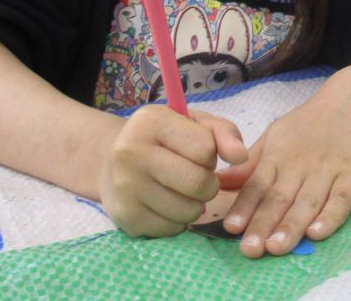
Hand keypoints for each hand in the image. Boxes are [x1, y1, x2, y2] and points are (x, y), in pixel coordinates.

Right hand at [98, 105, 246, 237]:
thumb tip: (240, 156)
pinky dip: (178, 220)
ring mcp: (126, 187)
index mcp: (151, 121)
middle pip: (199, 183)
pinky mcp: (126, 217)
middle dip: (208, 184)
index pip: (205, 148)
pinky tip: (166, 204)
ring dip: (196, 204)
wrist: (110, 160)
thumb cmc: (162, 139)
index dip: (210, 154)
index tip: (197, 152)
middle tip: (197, 177)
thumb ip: (223, 132)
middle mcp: (132, 152)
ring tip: (181, 190)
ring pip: (189, 211)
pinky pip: (173, 229)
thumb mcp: (193, 123)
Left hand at [218, 79, 350, 257]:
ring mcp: (327, 169)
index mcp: (277, 156)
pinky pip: (342, 198)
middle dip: (263, 224)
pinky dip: (330, 216)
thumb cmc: (308, 124)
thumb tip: (218, 183)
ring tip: (276, 248)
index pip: (257, 185)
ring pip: (307, 202)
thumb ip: (248, 164)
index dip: (244, 207)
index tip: (231, 228)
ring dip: (292, 226)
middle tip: (250, 249)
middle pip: (279, 198)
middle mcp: (299, 165)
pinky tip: (318, 233)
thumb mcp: (273, 137)